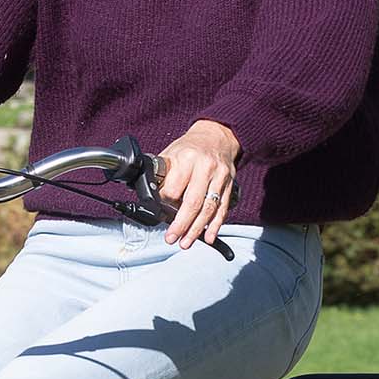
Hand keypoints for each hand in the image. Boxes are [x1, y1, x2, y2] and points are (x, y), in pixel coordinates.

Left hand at [155, 119, 239, 247]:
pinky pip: (223, 209)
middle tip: (171, 238)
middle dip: (181, 224)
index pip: (174, 188)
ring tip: (185, 242)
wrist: (217, 136)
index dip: (165, 203)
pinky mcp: (230, 185)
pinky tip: (208, 237)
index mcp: (187, 159)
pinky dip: (215, 225)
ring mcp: (220, 177)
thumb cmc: (190, 148)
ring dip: (196, 229)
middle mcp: (206, 167)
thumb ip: (162, 173)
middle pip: (193, 202)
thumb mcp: (171, 153)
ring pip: (209, 209)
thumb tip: (149, 194)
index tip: (159, 211)